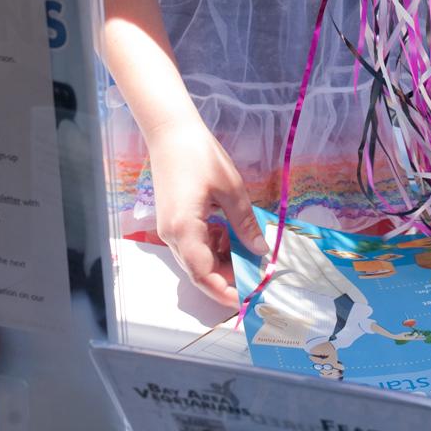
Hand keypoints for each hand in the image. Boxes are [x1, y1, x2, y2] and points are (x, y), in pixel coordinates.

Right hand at [147, 117, 268, 306]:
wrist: (170, 131)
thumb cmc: (200, 155)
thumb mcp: (231, 189)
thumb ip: (245, 223)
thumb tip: (261, 251)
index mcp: (184, 230)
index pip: (204, 275)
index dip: (226, 291)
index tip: (248, 299)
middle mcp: (172, 236)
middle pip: (199, 272)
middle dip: (227, 278)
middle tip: (255, 277)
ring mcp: (169, 228)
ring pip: (196, 259)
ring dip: (221, 260)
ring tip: (246, 249)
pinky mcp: (172, 220)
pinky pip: (192, 244)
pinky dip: (212, 245)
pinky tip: (228, 231)